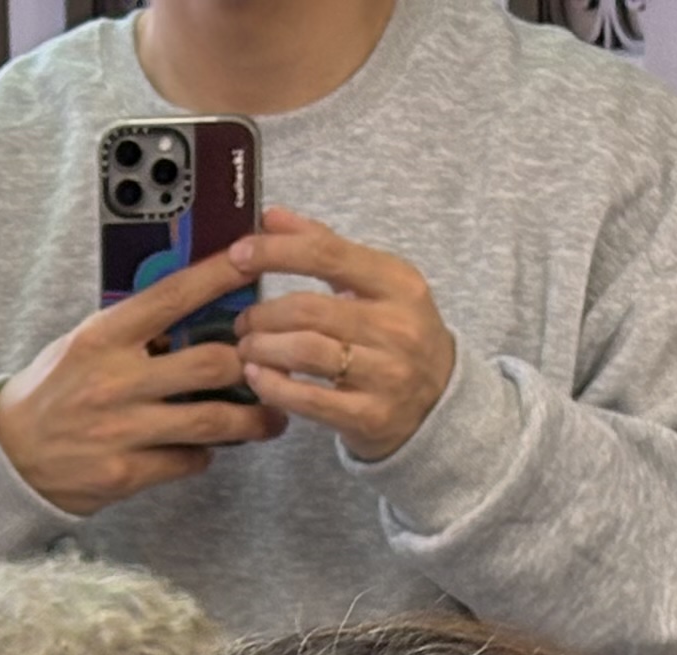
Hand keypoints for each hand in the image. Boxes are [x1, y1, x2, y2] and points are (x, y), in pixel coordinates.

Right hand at [0, 245, 285, 514]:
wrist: (6, 459)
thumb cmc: (51, 393)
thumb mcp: (83, 345)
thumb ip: (135, 329)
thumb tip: (198, 306)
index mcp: (102, 339)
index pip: (173, 296)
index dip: (222, 275)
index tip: (258, 258)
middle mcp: (113, 382)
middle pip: (211, 363)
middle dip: (252, 362)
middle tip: (273, 362)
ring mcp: (120, 432)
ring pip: (211, 421)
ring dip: (252, 419)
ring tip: (271, 418)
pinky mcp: (124, 475)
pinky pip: (187, 461)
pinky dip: (203, 453)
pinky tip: (206, 448)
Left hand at [234, 207, 456, 462]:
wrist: (438, 402)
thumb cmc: (394, 334)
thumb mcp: (374, 285)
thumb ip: (323, 247)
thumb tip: (271, 216)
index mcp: (397, 282)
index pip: (327, 254)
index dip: (276, 252)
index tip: (238, 255)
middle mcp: (396, 325)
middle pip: (308, 308)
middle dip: (263, 314)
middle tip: (243, 323)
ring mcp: (386, 372)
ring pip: (305, 352)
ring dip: (262, 349)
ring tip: (247, 349)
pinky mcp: (371, 415)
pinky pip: (308, 399)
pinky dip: (273, 386)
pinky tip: (257, 378)